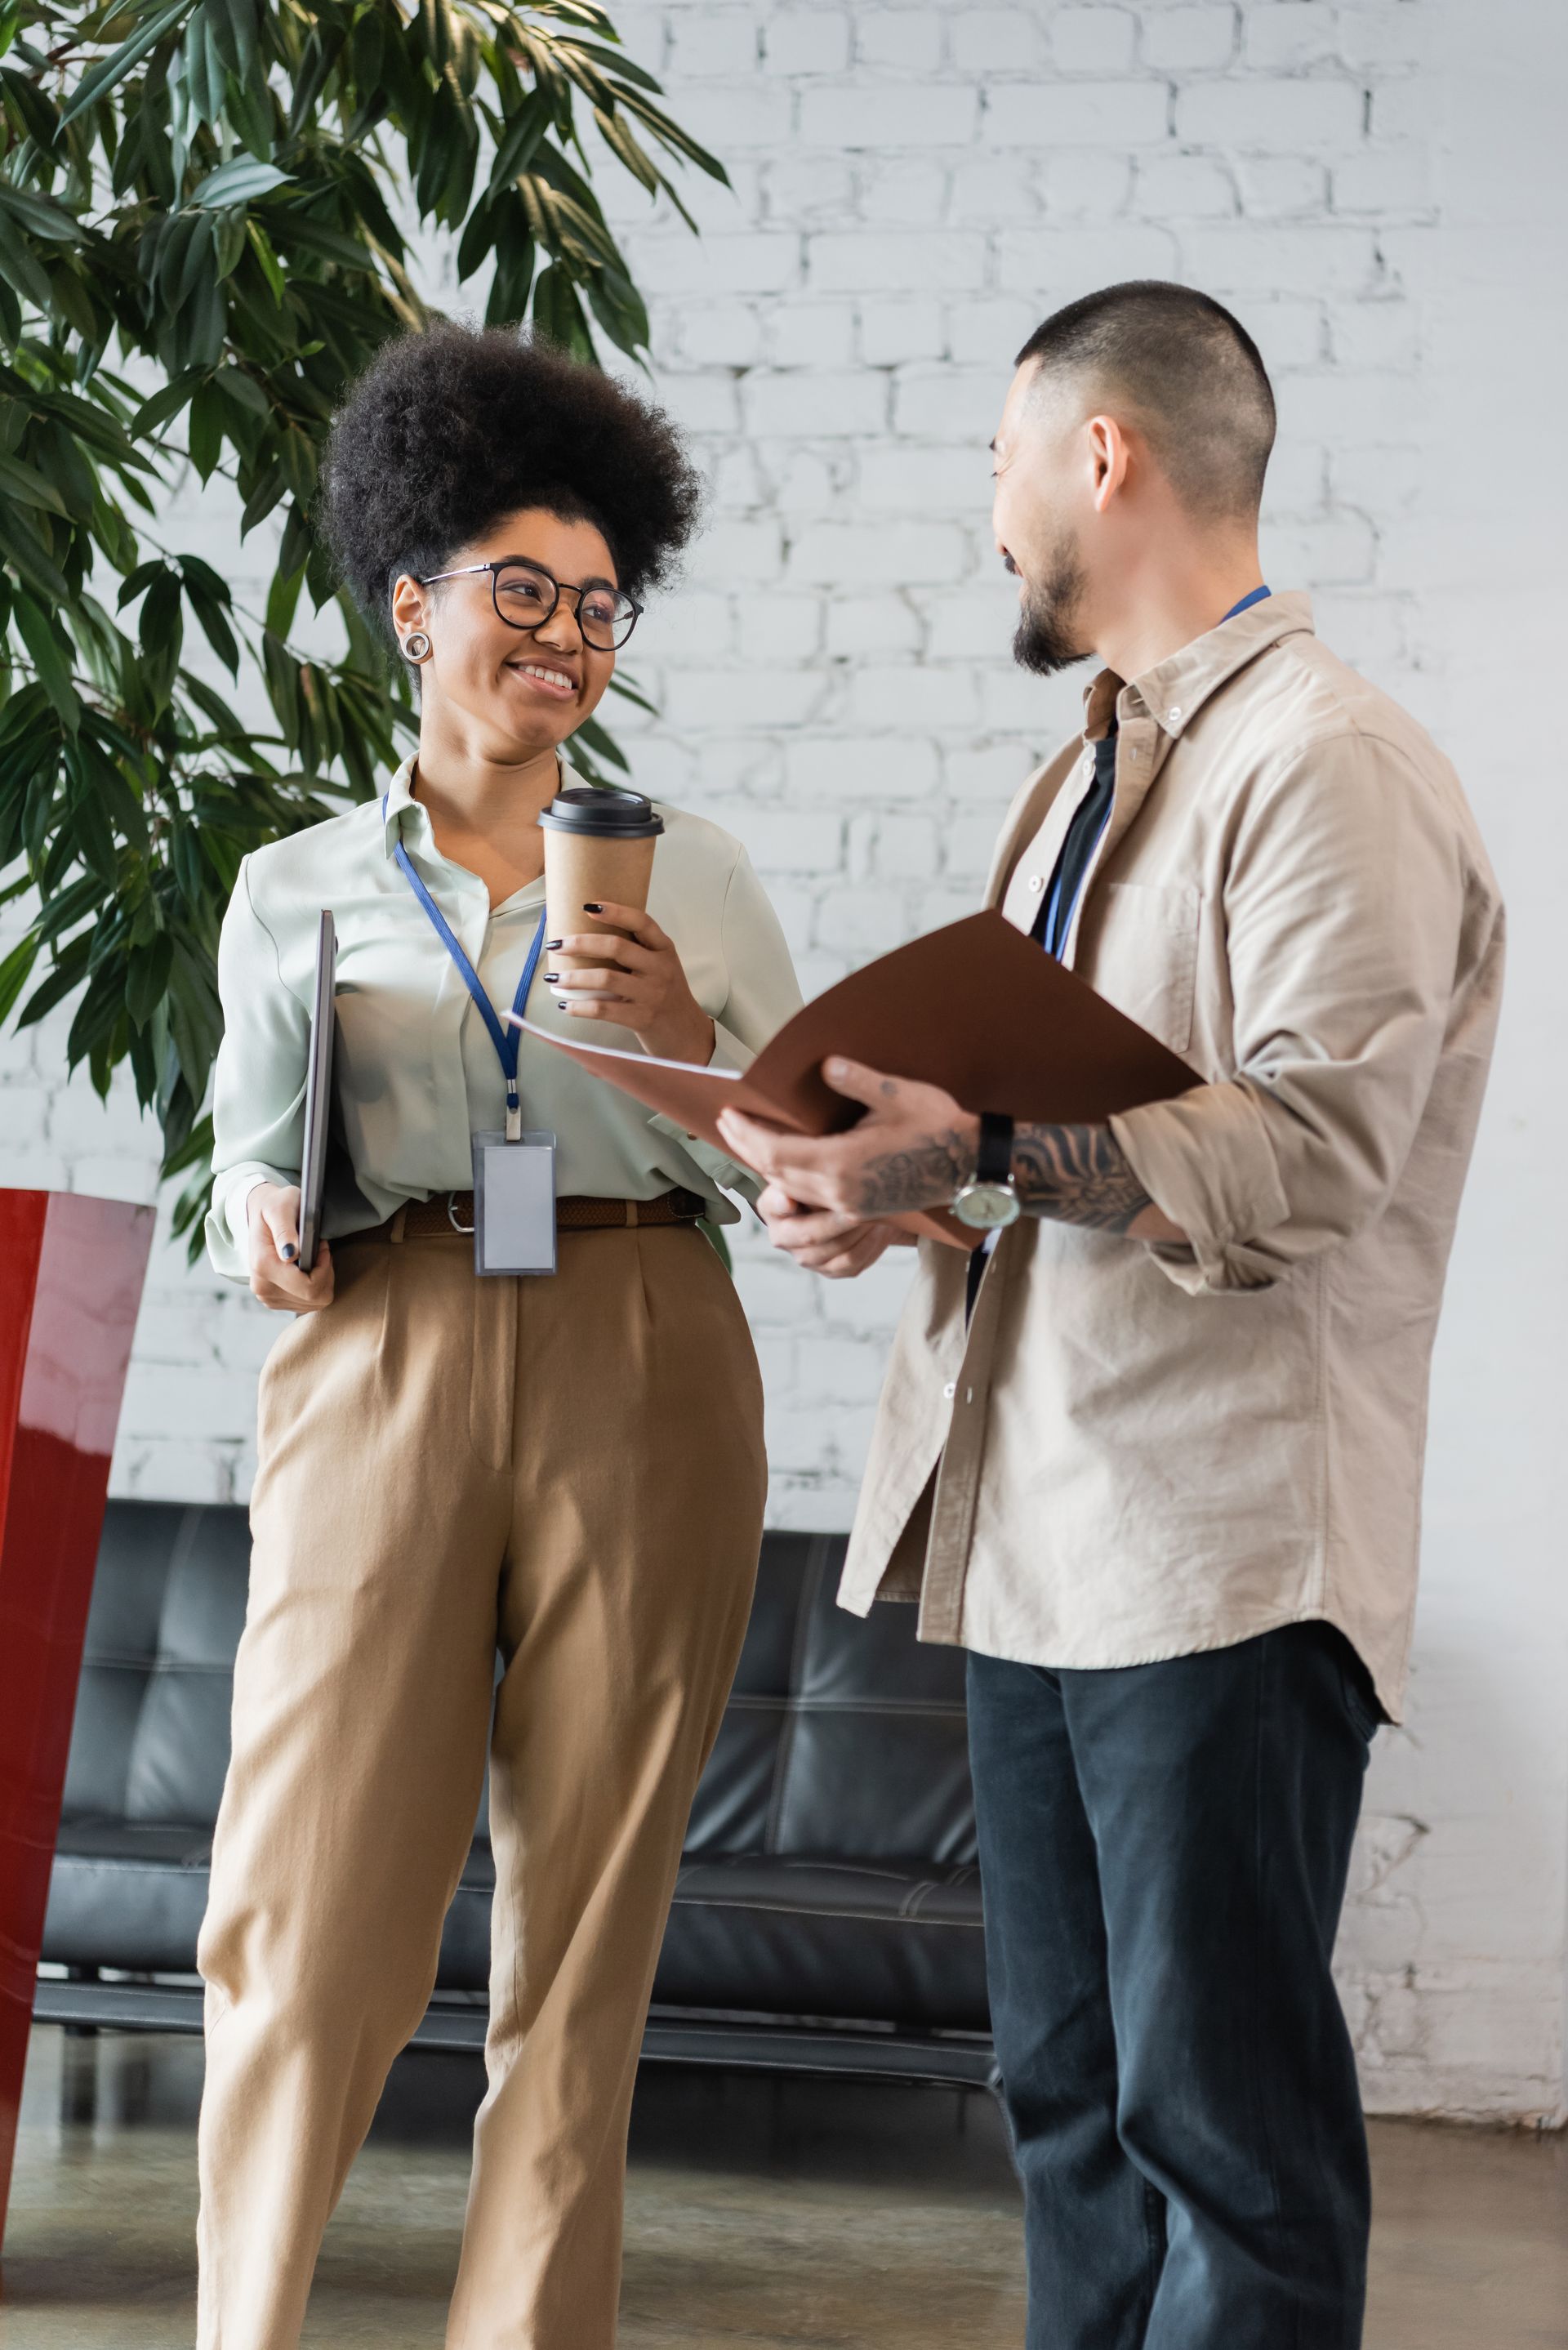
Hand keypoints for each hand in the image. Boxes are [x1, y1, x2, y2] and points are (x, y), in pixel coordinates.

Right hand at [246, 1182, 334, 1312]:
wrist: (261, 1213)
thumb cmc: (276, 1206)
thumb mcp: (282, 1208)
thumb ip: (285, 1230)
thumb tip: (290, 1255)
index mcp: (263, 1266)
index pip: (310, 1287)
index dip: (324, 1268)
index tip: (322, 1246)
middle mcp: (262, 1287)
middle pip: (314, 1298)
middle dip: (325, 1274)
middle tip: (320, 1251)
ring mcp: (267, 1297)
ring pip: (313, 1302)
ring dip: (321, 1280)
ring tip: (312, 1257)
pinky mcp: (273, 1301)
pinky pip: (307, 1303)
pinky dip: (314, 1287)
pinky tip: (307, 1268)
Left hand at [544, 901, 715, 1063]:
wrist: (686, 1034)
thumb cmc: (665, 995)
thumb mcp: (660, 966)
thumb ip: (637, 950)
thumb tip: (589, 936)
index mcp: (664, 949)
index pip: (641, 922)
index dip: (615, 912)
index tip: (587, 906)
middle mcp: (660, 968)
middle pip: (616, 947)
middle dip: (580, 943)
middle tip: (555, 945)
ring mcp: (652, 994)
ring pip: (605, 978)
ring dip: (573, 977)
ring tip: (553, 977)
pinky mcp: (642, 1018)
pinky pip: (604, 1010)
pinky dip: (580, 1007)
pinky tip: (565, 1006)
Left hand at [718, 1057, 978, 1218]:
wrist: (972, 1167)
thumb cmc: (939, 1127)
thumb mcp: (899, 1095)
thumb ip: (858, 1081)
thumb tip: (826, 1065)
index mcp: (842, 1165)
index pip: (776, 1152)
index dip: (747, 1134)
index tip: (728, 1114)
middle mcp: (840, 1191)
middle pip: (776, 1173)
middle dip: (747, 1148)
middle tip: (728, 1124)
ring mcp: (850, 1205)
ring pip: (792, 1189)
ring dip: (765, 1167)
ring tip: (749, 1143)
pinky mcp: (861, 1210)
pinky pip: (812, 1200)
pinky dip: (790, 1181)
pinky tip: (786, 1166)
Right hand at [755, 1181, 902, 1278]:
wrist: (853, 1201)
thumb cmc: (831, 1176)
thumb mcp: (817, 1165)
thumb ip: (807, 1168)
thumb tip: (798, 1181)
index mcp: (772, 1206)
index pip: (773, 1205)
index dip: (781, 1203)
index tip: (790, 1200)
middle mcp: (783, 1236)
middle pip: (808, 1233)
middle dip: (838, 1219)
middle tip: (861, 1204)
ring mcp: (806, 1257)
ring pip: (834, 1251)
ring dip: (858, 1232)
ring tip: (876, 1213)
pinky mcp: (829, 1270)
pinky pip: (851, 1263)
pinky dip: (869, 1246)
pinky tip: (880, 1228)